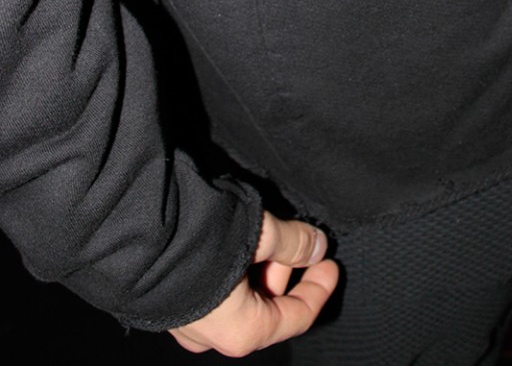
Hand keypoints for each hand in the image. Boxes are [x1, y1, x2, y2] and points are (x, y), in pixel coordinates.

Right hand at [169, 212, 338, 356]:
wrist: (128, 232)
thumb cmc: (196, 242)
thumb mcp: (260, 233)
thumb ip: (293, 242)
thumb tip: (316, 246)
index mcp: (241, 332)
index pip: (296, 316)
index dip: (318, 287)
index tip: (330, 263)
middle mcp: (212, 335)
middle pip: (265, 304)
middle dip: (281, 267)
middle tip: (287, 235)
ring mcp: (186, 320)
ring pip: (236, 294)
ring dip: (252, 264)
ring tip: (254, 228)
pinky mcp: (166, 299)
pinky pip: (210, 287)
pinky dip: (228, 266)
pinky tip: (227, 236)